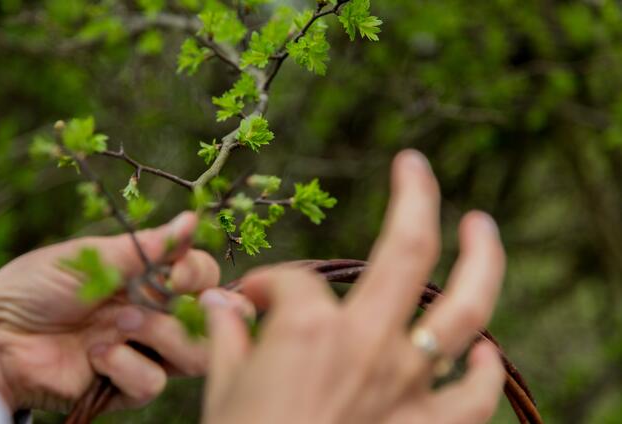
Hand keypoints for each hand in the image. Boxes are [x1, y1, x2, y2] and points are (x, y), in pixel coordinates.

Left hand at [0, 212, 250, 411]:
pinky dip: (127, 364)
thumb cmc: (36, 285)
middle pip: (210, 321)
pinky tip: (95, 354)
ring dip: (162, 335)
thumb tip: (192, 220)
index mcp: (148, 279)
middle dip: (196, 311)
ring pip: (193, 356)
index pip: (203, 277)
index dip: (198, 275)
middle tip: (161, 300)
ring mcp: (141, 351)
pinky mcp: (123, 386)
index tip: (175, 271)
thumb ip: (146, 248)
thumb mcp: (92, 257)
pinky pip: (153, 382)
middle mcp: (153, 315)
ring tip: (122, 323)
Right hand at [204, 150, 506, 423]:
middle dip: (416, 195)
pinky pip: (473, 392)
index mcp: (308, 326)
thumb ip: (226, 336)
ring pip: (466, 309)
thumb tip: (223, 304)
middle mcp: (367, 341)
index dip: (266, 286)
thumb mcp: (220, 389)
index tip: (249, 304)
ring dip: (482, 259)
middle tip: (415, 165)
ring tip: (482, 225)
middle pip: (407, 249)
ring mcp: (407, 383)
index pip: (292, 281)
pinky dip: (481, 367)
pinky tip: (481, 350)